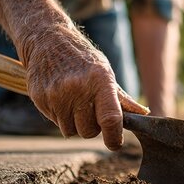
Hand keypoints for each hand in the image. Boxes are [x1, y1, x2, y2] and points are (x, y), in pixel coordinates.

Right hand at [18, 23, 148, 149]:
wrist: (48, 40)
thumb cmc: (83, 58)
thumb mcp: (105, 72)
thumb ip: (121, 98)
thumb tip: (143, 114)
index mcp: (100, 80)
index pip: (110, 119)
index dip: (114, 137)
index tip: (114, 143)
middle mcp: (78, 88)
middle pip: (89, 131)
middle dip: (92, 127)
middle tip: (90, 109)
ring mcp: (56, 94)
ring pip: (71, 131)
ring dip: (75, 123)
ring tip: (74, 102)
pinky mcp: (40, 98)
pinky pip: (55, 122)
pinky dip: (60, 116)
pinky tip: (60, 97)